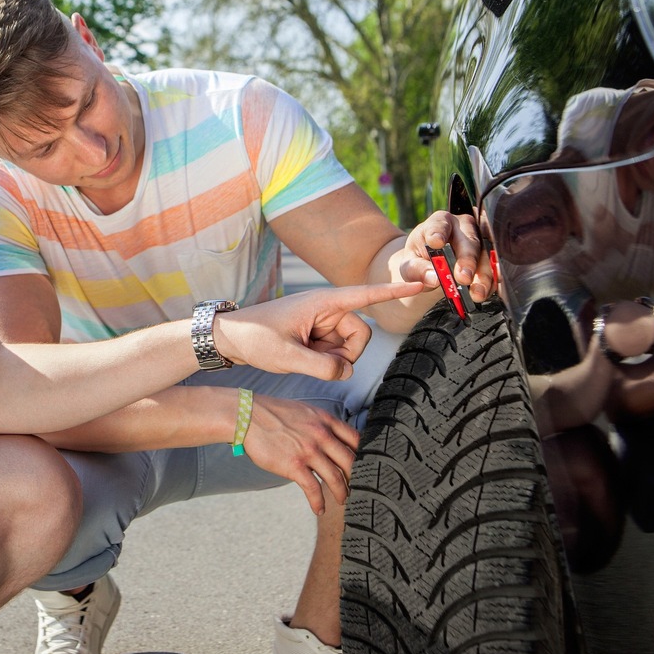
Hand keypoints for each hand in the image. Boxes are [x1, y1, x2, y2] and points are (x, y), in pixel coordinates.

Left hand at [214, 282, 421, 380]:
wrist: (231, 338)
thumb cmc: (254, 337)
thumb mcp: (286, 357)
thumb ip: (321, 367)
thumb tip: (347, 372)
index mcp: (323, 302)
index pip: (366, 295)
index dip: (394, 290)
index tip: (423, 282)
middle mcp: (327, 309)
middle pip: (360, 335)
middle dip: (344, 355)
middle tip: (314, 361)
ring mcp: (324, 323)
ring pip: (349, 349)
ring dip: (332, 361)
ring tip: (302, 358)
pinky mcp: (319, 335)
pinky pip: (336, 354)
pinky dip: (324, 362)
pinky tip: (301, 358)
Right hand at [241, 394, 359, 514]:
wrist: (248, 416)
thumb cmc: (273, 414)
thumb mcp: (304, 411)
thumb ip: (321, 424)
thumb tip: (331, 438)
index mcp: (325, 420)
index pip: (356, 439)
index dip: (365, 454)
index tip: (366, 466)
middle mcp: (321, 435)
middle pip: (350, 461)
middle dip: (356, 478)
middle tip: (358, 488)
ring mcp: (309, 451)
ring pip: (335, 478)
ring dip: (341, 493)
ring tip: (342, 501)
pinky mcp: (294, 466)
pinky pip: (313, 489)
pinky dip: (318, 502)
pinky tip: (319, 509)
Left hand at [399, 210, 492, 301]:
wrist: (431, 264)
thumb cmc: (420, 258)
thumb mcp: (410, 264)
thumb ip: (417, 270)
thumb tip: (434, 278)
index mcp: (439, 222)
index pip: (439, 225)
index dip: (438, 233)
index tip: (436, 242)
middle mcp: (462, 227)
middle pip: (469, 241)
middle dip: (467, 261)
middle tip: (463, 278)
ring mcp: (478, 240)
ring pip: (485, 256)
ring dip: (482, 276)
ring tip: (476, 293)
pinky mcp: (488, 256)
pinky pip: (492, 269)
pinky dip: (489, 283)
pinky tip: (483, 293)